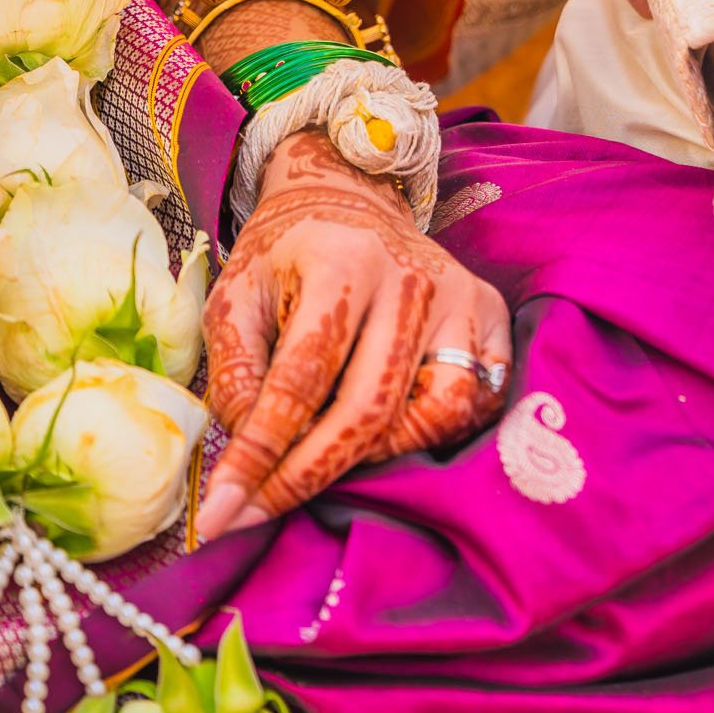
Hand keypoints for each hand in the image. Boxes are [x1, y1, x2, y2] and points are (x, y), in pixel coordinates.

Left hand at [197, 130, 510, 539]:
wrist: (349, 199)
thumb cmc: (286, 256)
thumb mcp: (236, 295)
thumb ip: (235, 370)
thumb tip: (244, 453)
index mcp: (340, 261)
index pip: (301, 379)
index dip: (260, 454)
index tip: (224, 513)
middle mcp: (408, 277)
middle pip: (370, 407)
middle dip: (311, 473)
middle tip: (263, 509)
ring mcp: (458, 294)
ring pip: (436, 412)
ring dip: (379, 454)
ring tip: (333, 452)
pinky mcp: (489, 310)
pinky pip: (479, 398)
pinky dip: (437, 432)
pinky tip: (392, 432)